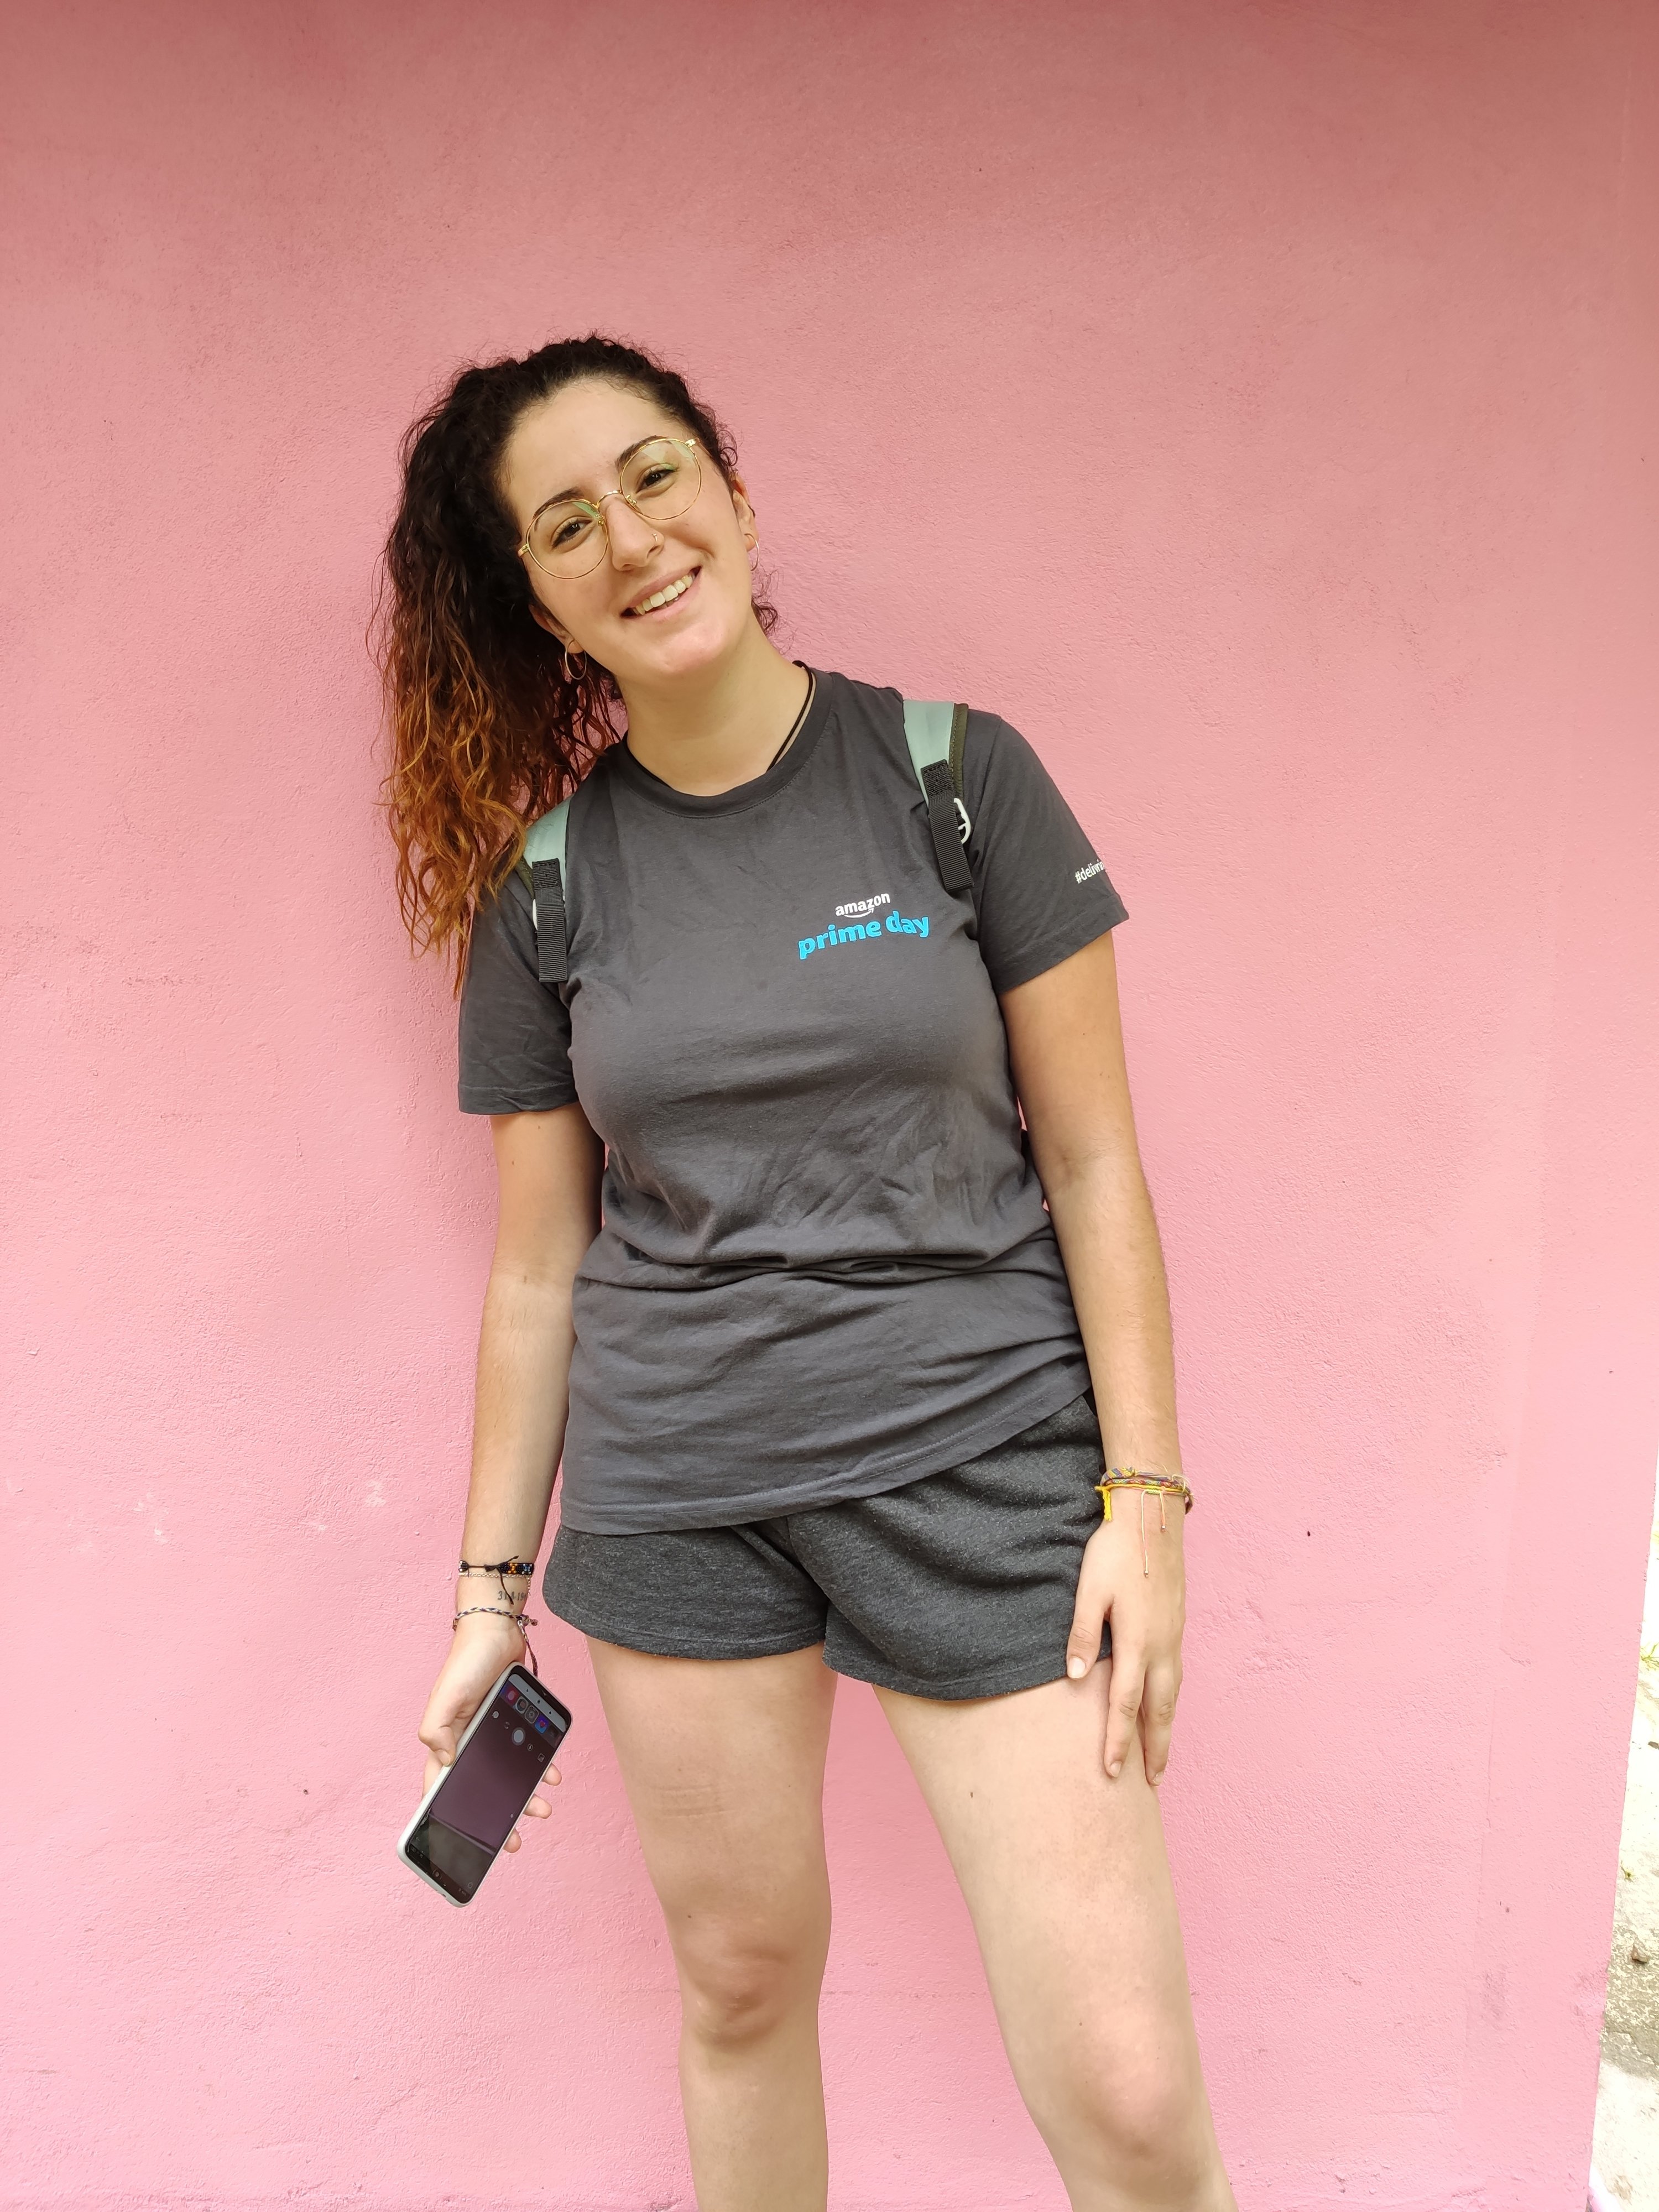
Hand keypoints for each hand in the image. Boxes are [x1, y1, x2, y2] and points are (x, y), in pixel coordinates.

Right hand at [417, 1614, 560, 1853]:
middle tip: (514, 1840)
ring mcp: (492, 1733)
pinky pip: (528, 1753)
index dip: (448, 1815)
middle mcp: (467, 1740)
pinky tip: (554, 1774)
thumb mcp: (447, 1694)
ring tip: (543, 1810)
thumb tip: (443, 1762)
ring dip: (524, 1796)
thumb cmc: (468, 1660)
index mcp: (446, 1739)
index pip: (441, 1786)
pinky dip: (542, 1767)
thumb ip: (436, 1727)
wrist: (499, 1629)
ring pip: (508, 1776)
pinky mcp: (514, 1722)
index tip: (463, 1842)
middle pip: (480, 1789)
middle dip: (496, 1817)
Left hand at [1064, 1493, 1185, 1785]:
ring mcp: (1174, 1637)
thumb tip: (1074, 1676)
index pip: (1125, 1704)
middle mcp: (1162, 1647)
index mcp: (1137, 1642)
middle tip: (1153, 1784)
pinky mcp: (1177, 1626)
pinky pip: (1176, 1677)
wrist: (1152, 1519)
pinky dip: (1170, 1702)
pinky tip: (1163, 1706)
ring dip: (1166, 1728)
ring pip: (1172, 1695)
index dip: (1117, 1741)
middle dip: (1155, 1750)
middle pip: (1160, 1711)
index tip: (1111, 1772)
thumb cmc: (1115, 1552)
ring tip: (1161, 1756)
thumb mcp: (1090, 1591)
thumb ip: (1082, 1634)